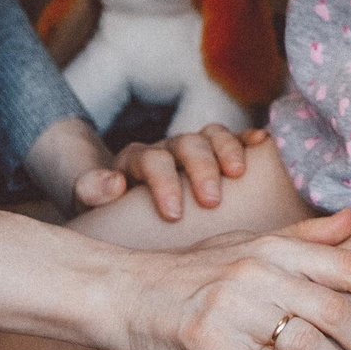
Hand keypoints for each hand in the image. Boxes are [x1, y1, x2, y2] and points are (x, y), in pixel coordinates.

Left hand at [73, 124, 267, 220]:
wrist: (117, 191)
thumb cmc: (108, 205)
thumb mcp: (87, 197)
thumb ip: (91, 189)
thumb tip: (114, 185)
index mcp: (136, 160)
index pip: (151, 160)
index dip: (164, 182)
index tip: (173, 213)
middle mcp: (167, 149)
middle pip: (186, 144)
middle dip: (200, 167)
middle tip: (211, 199)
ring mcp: (192, 149)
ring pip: (211, 135)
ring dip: (227, 149)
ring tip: (239, 173)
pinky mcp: (214, 155)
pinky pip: (234, 139)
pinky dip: (248, 139)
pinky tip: (263, 143)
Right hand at [107, 208, 350, 349]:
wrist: (119, 292)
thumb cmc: (187, 272)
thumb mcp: (243, 244)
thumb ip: (301, 236)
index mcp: (269, 247)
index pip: (343, 264)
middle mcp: (254, 272)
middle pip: (334, 310)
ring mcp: (229, 308)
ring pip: (305, 347)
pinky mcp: (205, 344)